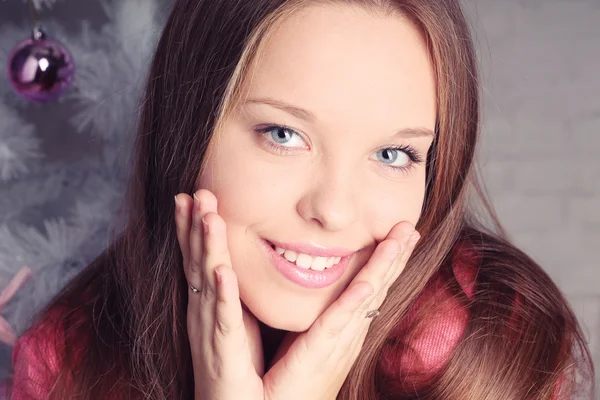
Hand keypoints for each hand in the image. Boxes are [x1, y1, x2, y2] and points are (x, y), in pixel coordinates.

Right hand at [175, 189, 264, 399]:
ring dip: (205, 248)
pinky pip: (224, 320)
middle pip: (196, 264)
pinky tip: (222, 272)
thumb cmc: (240, 375)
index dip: (193, 230)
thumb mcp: (239, 327)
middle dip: (192, 227)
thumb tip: (239, 268)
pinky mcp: (224, 355)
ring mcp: (211, 335)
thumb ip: (238, 297)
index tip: (192, 196)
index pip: (199, 262)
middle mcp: (204, 317)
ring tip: (206, 215)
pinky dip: (222, 295)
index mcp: (210, 309)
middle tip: (193, 192)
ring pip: (206, 283)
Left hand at [262, 221, 418, 399]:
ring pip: (368, 297)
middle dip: (396, 256)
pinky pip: (338, 323)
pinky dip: (355, 303)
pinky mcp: (319, 352)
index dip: (387, 261)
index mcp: (346, 328)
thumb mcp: (306, 338)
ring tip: (401, 238)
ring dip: (385, 266)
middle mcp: (350, 333)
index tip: (401, 234)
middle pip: (378, 286)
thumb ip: (315, 314)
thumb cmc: (290, 380)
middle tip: (411, 226)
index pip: (371, 287)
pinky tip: (367, 284)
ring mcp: (339, 342)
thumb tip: (310, 283)